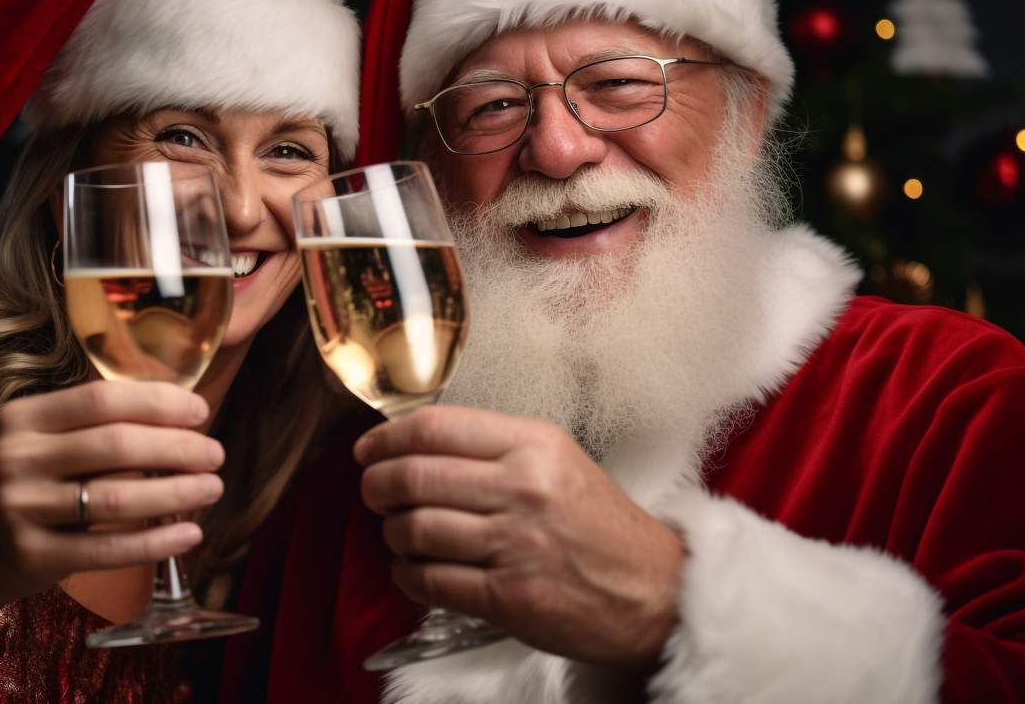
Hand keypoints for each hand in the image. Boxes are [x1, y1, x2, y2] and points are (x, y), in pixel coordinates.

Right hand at [0, 379, 223, 610]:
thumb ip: (91, 423)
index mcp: (23, 417)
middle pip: (116, 445)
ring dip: (176, 493)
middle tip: (216, 453)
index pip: (103, 398)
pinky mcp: (32, 555)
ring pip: (116, 498)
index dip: (159, 402)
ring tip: (212, 488)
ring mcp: (20, 508)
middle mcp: (17, 457)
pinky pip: (107, 549)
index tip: (201, 411)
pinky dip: (156, 543)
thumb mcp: (37, 441)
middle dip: (178, 447)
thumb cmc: (21, 486)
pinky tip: (189, 534)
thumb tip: (179, 410)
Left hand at [354, 406, 683, 670]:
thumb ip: (495, 448)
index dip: (386, 438)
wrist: (655, 591)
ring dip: (391, 534)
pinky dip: (408, 576)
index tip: (369, 448)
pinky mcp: (508, 597)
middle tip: (373, 490)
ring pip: (413, 530)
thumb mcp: (559, 461)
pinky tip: (413, 571)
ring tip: (398, 533)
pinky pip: (430, 581)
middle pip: (413, 476)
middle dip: (376, 485)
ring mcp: (515, 544)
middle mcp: (523, 488)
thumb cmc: (604, 528)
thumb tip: (418, 445)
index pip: (434, 428)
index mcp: (534, 445)